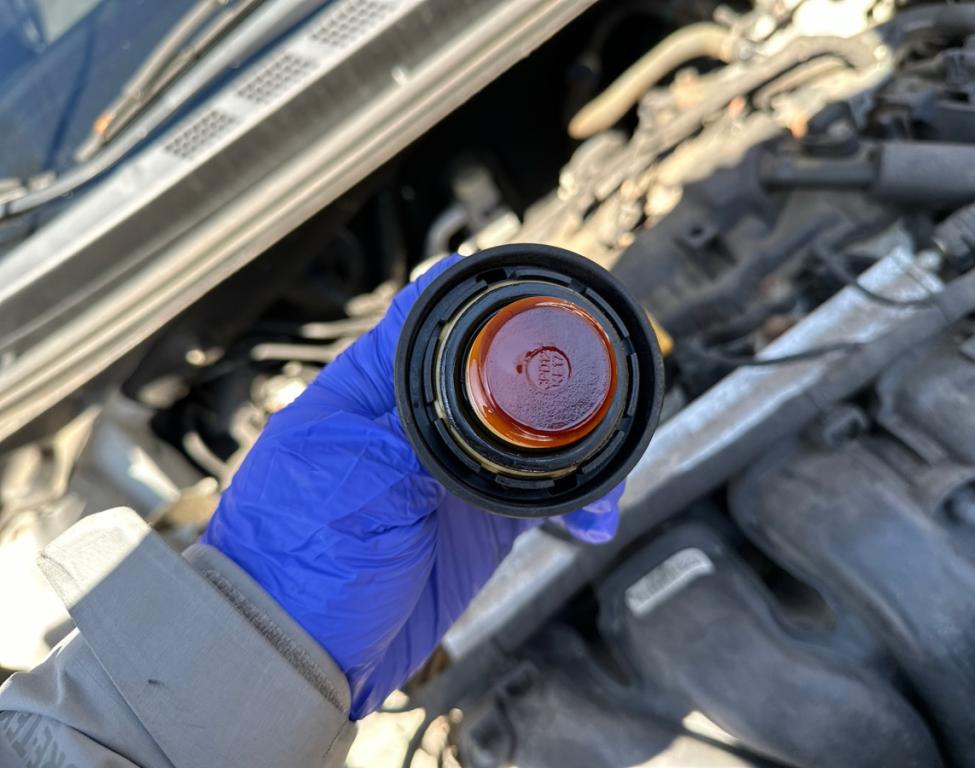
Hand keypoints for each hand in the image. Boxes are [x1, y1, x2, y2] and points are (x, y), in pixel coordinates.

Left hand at [202, 256, 620, 717]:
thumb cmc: (295, 558)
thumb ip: (418, 416)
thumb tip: (468, 366)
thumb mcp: (356, 472)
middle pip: (500, 373)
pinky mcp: (475, 524)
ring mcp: (449, 473)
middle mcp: (417, 421)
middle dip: (552, 382)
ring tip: (604, 474)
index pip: (434, 316)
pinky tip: (592, 518)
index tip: (543, 304)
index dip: (489, 302)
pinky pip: (540, 499)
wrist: (296, 652)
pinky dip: (574, 503)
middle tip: (593, 400)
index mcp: (373, 388)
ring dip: (576, 447)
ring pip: (532, 437)